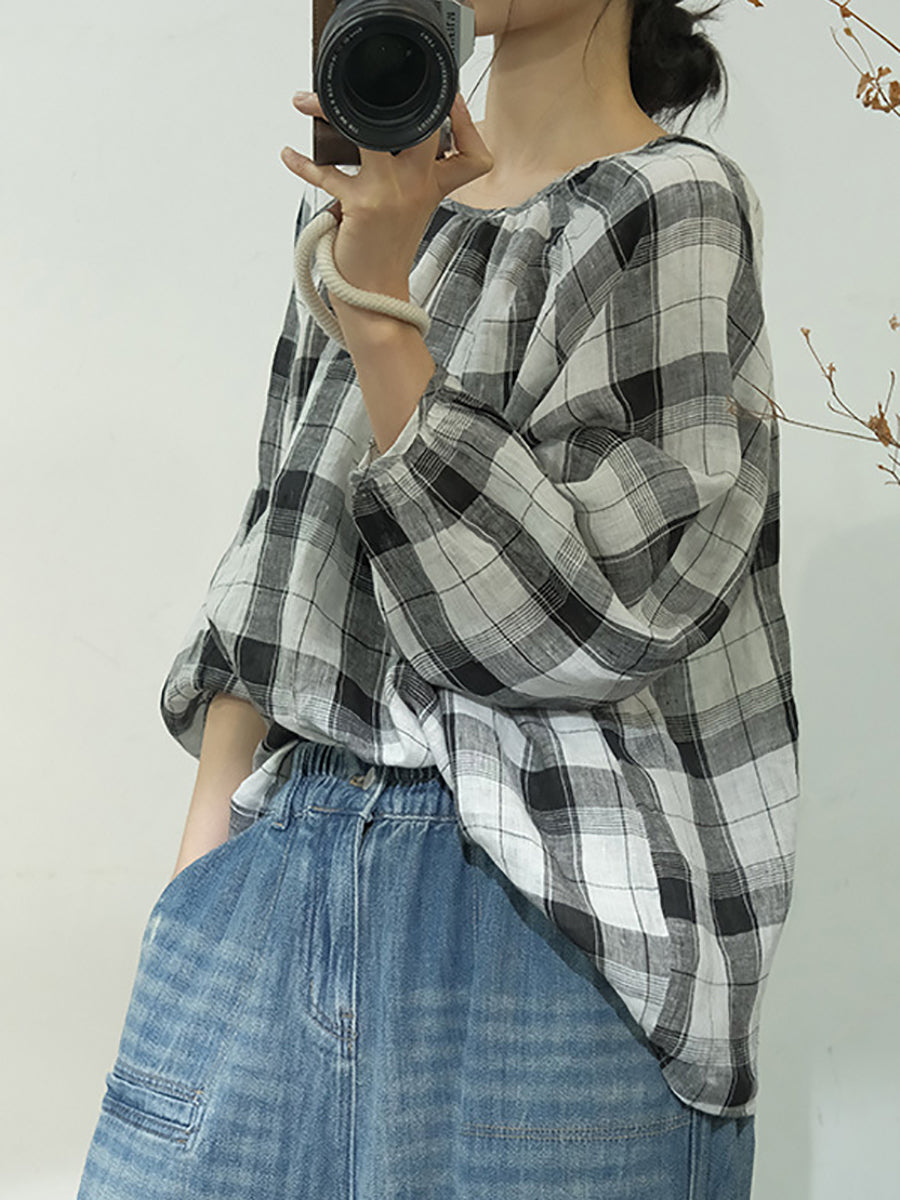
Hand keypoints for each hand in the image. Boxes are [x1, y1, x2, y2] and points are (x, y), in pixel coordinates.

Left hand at [281, 91, 492, 304]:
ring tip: (305, 101)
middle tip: (364, 80)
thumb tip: (371, 135)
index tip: (450, 102)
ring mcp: (392, 193)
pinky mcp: (363, 205)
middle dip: (395, 94)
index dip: (466, 123)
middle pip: (425, 126)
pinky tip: (289, 154)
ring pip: (367, 132)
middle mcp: (419, 186)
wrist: (375, 297)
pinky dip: (302, 162)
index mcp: (434, 187)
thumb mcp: (409, 212)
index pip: (472, 154)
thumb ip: (406, 175)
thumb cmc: (385, 252)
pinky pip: (327, 171)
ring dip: (328, 110)